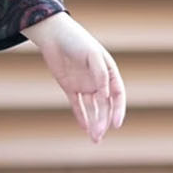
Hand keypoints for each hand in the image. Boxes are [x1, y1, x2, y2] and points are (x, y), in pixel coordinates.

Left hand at [23, 13, 125, 142]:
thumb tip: (106, 95)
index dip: (118, 110)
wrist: (54, 35)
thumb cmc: (76, 41)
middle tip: (99, 135)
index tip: (116, 124)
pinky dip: (81, 116)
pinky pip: (77, 105)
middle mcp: (98, 80)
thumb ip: (100, 74)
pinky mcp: (70, 87)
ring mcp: (84, 84)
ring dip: (94, 122)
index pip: (117, 95)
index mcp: (109, 72)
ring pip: (92, 108)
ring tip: (94, 138)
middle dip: (103, 121)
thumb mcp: (92, 55)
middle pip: (104, 105)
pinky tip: (84, 128)